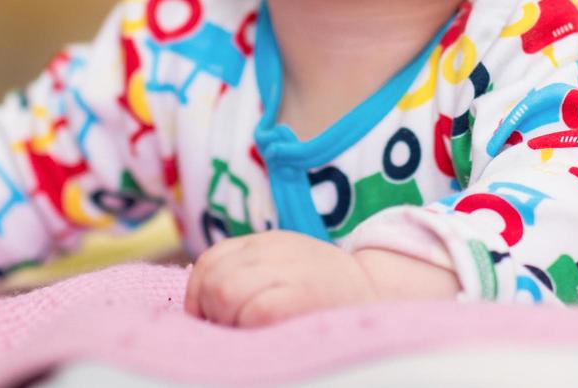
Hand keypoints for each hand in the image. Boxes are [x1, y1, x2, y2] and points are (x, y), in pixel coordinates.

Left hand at [184, 231, 376, 326]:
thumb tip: (203, 306)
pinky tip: (265, 335)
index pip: (210, 261)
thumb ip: (250, 274)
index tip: (211, 318)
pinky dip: (249, 327)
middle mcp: (273, 250)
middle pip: (213, 279)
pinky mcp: (299, 298)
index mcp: (266, 243)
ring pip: (225, 292)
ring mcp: (288, 271)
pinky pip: (253, 310)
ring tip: (250, 333)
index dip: (200, 294)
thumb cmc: (326, 294)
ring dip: (228, 321)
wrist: (377, 293)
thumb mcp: (286, 268)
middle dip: (212, 311)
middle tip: (234, 330)